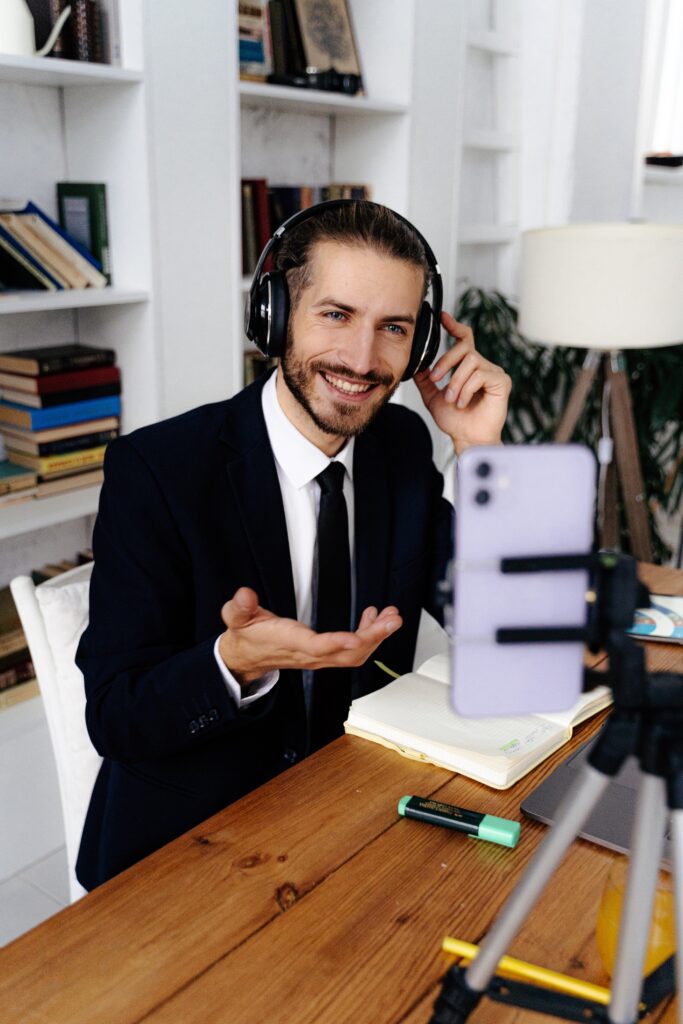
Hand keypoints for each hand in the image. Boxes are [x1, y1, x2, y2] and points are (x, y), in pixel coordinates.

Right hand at [218, 587, 402, 687]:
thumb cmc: (248, 636)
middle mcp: (310, 654)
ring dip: (376, 636)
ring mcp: (319, 657)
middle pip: (347, 655)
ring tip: (391, 617)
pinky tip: (373, 617)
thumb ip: (239, 607)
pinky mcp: (324, 654)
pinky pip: (352, 650)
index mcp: (290, 643)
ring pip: (354, 654)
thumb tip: (244, 595)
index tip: (357, 637)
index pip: (317, 647)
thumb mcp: (236, 618)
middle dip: (373, 638)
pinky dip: (367, 635)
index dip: (338, 643)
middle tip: (392, 620)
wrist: (247, 656)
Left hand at [414, 311, 510, 454]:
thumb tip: (416, 366)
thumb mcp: (433, 398)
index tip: (442, 316)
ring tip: (453, 399)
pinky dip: (467, 389)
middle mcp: (482, 365)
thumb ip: (425, 381)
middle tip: (436, 378)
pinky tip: (464, 402)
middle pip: (464, 347)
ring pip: (470, 361)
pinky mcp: (502, 382)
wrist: (467, 438)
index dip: (454, 325)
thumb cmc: (456, 421)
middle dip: (445, 361)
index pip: (463, 339)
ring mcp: (494, 372)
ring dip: (456, 381)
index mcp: (467, 367)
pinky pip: (480, 375)